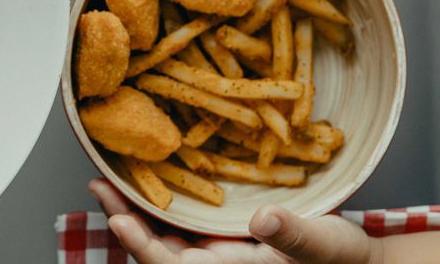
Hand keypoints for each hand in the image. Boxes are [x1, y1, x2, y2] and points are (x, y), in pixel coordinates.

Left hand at [89, 179, 379, 263]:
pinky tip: (145, 185)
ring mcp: (217, 255)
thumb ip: (292, 234)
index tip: (116, 222)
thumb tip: (263, 219)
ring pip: (164, 240)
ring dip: (134, 214)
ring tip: (107, 183)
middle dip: (124, 223)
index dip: (142, 247)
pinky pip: (180, 230)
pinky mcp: (222, 242)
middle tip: (97, 187)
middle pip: (157, 252)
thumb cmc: (342, 259)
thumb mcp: (322, 243)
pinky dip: (158, 208)